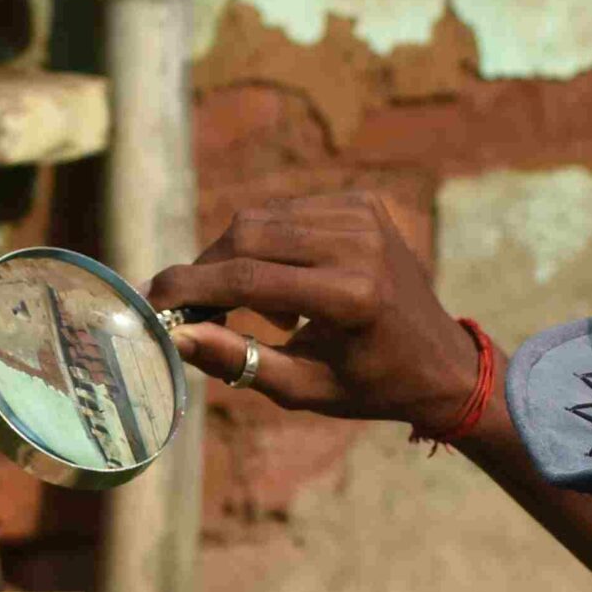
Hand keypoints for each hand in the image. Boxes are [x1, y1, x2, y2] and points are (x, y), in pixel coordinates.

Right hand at [145, 192, 483, 433]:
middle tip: (193, 309)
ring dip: (236, 260)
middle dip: (207, 271)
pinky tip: (288, 287)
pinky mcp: (362, 201)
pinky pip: (285, 212)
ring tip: (261, 311)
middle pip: (246, 236)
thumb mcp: (306, 390)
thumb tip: (176, 336)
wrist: (441, 360)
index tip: (150, 298)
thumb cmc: (372, 387)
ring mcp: (363, 214)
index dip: (191, 288)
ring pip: (260, 218)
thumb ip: (240, 363)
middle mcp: (359, 243)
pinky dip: (266, 245)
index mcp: (353, 296)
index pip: (248, 279)